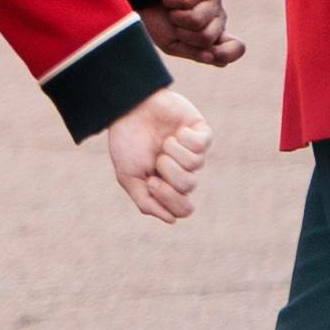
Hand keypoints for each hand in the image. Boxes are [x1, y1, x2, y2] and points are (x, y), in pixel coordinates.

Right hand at [101, 85, 210, 220]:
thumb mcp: (128, 177)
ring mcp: (195, 154)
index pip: (183, 209)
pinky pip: (201, 146)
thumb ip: (146, 202)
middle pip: (188, 186)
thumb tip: (172, 220)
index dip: (168, 199)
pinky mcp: (202, 134)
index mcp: (168, 186)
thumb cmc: (127, 143)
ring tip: (163, 141)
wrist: (128, 109)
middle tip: (156, 160)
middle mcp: (184, 172)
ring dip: (172, 152)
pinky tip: (175, 131)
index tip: (150, 182)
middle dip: (168, 172)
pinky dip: (183, 138)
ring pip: (194, 166)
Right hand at [143, 0, 242, 66]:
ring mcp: (214, 2)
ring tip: (172, 11)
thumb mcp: (172, 45)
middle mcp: (218, 19)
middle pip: (207, 39)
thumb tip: (210, 57)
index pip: (236, 48)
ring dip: (176, 18)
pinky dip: (170, 1)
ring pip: (196, 21)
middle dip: (183, 35)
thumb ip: (193, 53)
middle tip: (175, 26)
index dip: (224, 53)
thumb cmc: (159, 21)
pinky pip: (187, 2)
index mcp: (215, 38)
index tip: (207, 53)